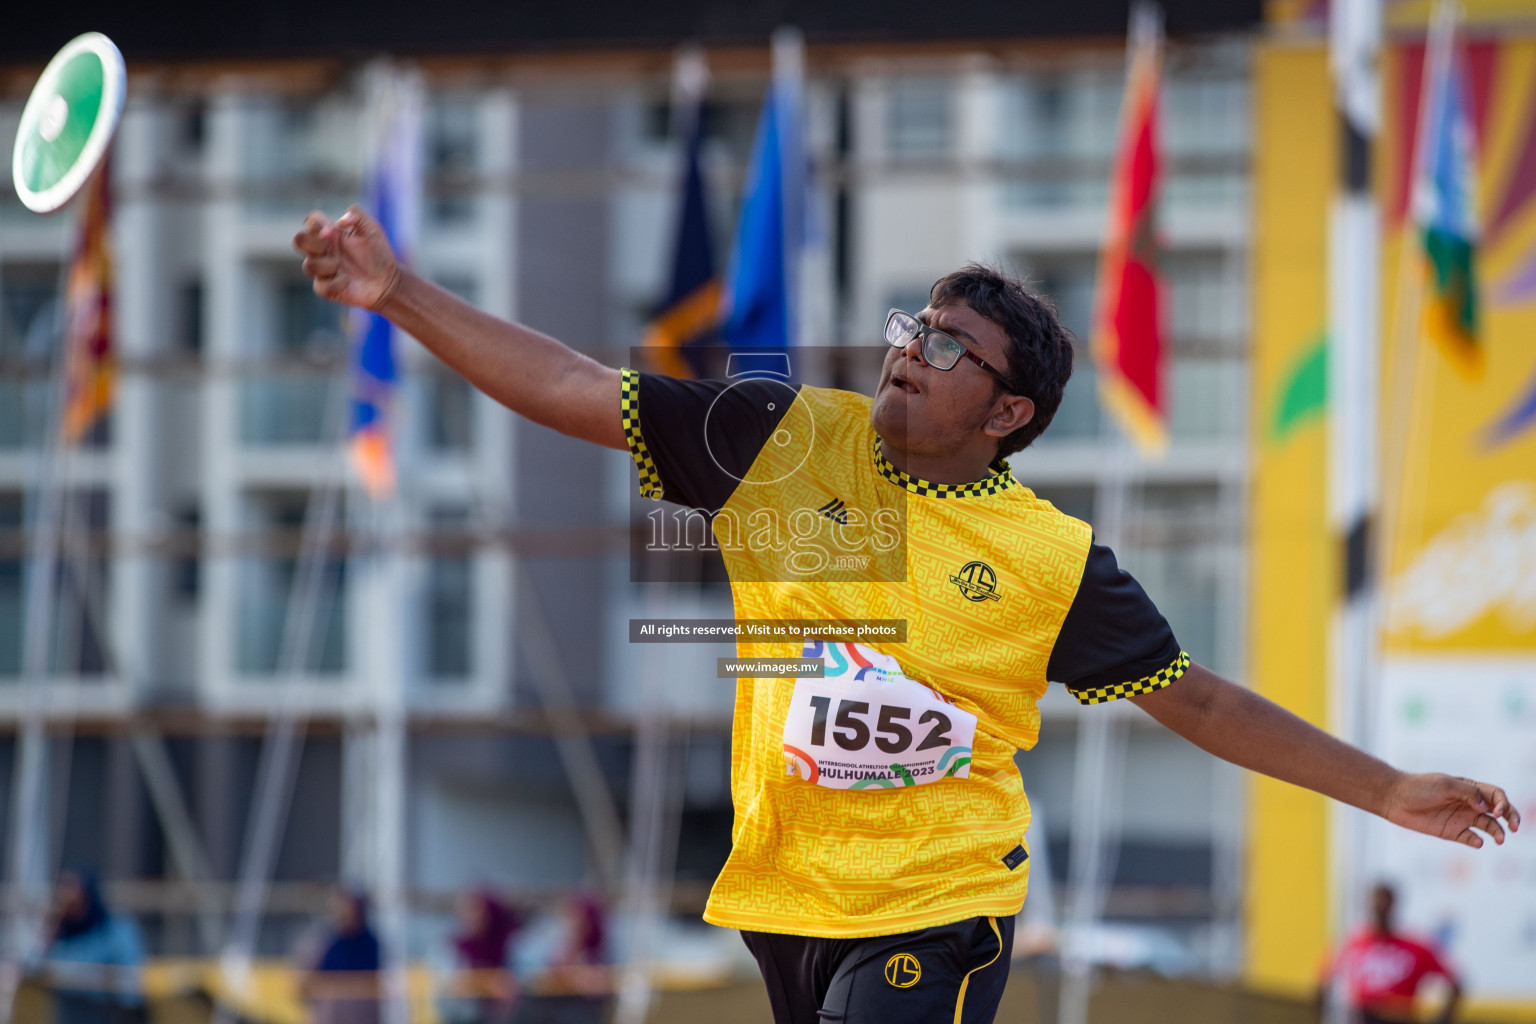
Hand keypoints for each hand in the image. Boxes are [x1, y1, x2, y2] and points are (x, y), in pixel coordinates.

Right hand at [293, 205, 402, 311]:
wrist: (387, 281)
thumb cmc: (378, 254)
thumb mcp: (373, 229)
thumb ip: (358, 214)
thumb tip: (340, 221)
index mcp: (331, 234)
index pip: (311, 221)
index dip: (315, 224)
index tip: (332, 231)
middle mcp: (323, 251)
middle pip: (298, 240)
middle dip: (312, 243)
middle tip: (331, 249)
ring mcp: (322, 270)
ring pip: (308, 265)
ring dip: (328, 265)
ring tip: (343, 268)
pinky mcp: (325, 288)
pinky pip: (321, 286)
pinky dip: (337, 283)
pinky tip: (348, 282)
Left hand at [1383, 773, 1519, 847]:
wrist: (1394, 799)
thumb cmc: (1419, 787)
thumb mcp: (1444, 785)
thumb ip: (1468, 793)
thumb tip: (1487, 807)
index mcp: (1469, 788)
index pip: (1496, 795)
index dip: (1503, 803)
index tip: (1498, 812)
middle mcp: (1469, 804)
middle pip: (1498, 811)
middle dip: (1510, 817)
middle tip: (1515, 827)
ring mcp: (1461, 818)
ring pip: (1488, 826)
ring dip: (1497, 832)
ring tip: (1500, 839)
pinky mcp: (1451, 831)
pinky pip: (1470, 838)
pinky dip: (1477, 841)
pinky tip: (1477, 842)